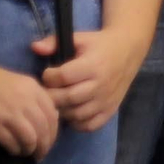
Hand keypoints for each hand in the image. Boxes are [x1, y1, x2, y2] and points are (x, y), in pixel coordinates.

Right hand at [0, 49, 59, 159]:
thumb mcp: (13, 82)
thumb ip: (29, 96)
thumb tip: (39, 117)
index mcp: (32, 87)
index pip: (53, 114)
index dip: (53, 131)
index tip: (49, 140)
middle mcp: (25, 99)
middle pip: (45, 128)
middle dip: (45, 145)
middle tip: (40, 154)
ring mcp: (9, 112)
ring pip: (31, 138)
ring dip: (31, 150)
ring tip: (26, 154)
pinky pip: (12, 143)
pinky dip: (15, 150)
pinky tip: (12, 151)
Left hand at [32, 27, 148, 132]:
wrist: (129, 49)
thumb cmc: (99, 44)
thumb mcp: (79, 38)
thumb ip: (54, 42)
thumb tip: (34, 48)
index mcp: (93, 65)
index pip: (63, 77)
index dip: (49, 76)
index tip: (48, 73)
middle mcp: (101, 84)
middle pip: (67, 98)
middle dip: (51, 95)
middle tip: (48, 90)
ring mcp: (107, 100)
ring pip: (76, 114)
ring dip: (62, 110)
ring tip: (59, 101)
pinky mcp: (111, 110)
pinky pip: (89, 125)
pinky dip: (77, 122)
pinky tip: (72, 111)